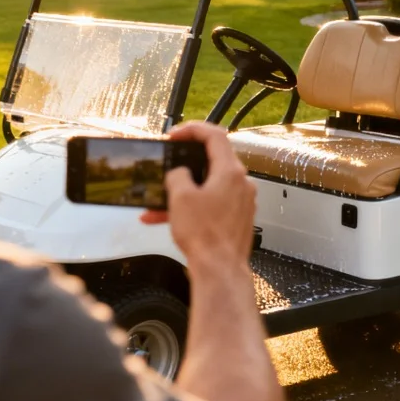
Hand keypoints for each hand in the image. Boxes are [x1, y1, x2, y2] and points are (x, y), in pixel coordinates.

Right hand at [141, 121, 255, 268]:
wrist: (220, 270)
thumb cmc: (205, 236)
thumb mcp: (180, 198)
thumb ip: (177, 175)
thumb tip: (179, 174)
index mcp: (231, 172)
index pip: (215, 135)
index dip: (193, 130)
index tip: (176, 135)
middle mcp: (241, 183)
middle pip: (212, 160)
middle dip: (185, 163)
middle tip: (169, 163)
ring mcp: (241, 201)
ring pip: (208, 186)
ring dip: (183, 191)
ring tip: (158, 202)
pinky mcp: (237, 218)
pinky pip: (212, 203)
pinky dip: (192, 206)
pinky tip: (167, 219)